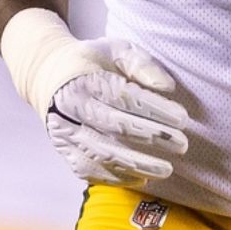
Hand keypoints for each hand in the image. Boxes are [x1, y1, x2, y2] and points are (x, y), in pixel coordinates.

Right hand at [40, 37, 190, 186]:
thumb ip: (142, 65)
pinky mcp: (64, 151)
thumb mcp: (116, 50)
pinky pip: (89, 171)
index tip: (182, 118)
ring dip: (137, 165)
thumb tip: (168, 88)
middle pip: (115, 126)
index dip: (154, 109)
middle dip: (151, 137)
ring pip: (102, 153)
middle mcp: (72, 107)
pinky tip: (142, 179)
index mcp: (86, 79)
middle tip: (181, 144)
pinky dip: (116, 178)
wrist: (48, 77)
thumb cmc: (93, 62)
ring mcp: (65, 132)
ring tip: (166, 170)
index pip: (124, 97)